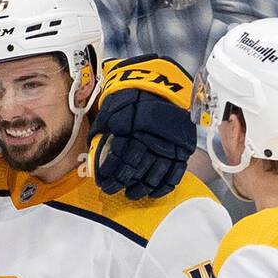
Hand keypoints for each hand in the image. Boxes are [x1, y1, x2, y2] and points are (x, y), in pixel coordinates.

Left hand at [88, 55, 196, 200]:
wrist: (164, 84)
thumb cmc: (135, 95)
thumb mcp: (114, 105)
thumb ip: (104, 125)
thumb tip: (94, 141)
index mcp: (134, 129)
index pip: (119, 158)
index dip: (109, 172)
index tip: (102, 180)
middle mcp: (152, 140)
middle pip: (135, 169)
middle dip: (121, 182)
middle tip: (112, 189)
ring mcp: (170, 146)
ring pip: (154, 175)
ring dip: (141, 188)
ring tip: (130, 193)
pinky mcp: (183, 149)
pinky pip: (175, 174)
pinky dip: (164, 187)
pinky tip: (153, 193)